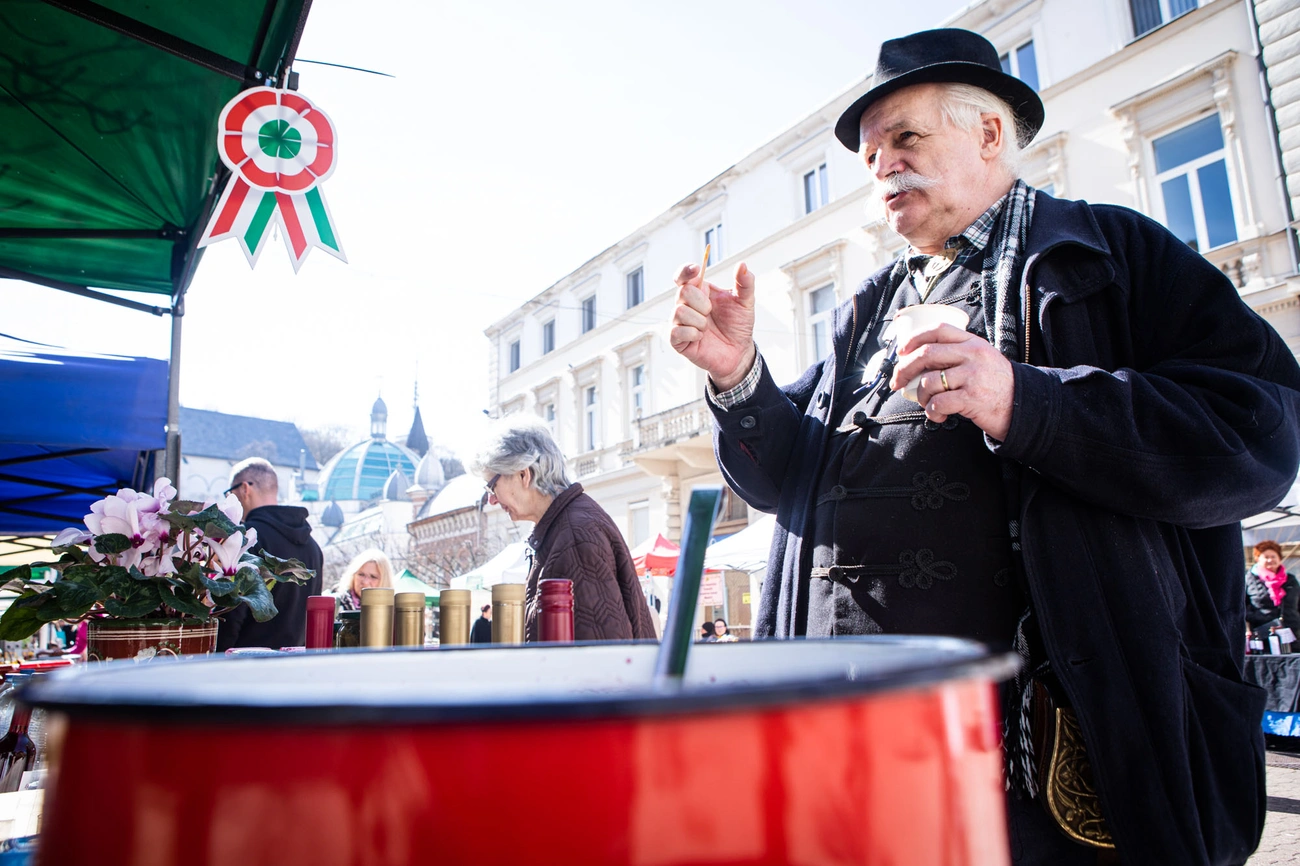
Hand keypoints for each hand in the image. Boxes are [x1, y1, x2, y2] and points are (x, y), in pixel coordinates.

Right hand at [669, 262, 756, 389]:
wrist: (739, 352)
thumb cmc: (738, 326)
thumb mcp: (745, 302)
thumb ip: (745, 283)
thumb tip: (742, 265)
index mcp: (700, 291)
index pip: (683, 276)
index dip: (685, 270)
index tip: (696, 269)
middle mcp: (686, 304)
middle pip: (683, 291)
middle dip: (702, 302)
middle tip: (711, 312)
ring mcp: (680, 322)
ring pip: (679, 311)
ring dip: (699, 321)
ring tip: (707, 327)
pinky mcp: (677, 340)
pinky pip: (677, 331)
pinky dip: (693, 334)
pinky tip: (701, 337)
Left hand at [889, 324, 1014, 440]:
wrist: (1025, 405)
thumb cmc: (997, 384)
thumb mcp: (983, 357)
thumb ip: (959, 353)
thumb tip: (921, 359)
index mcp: (972, 342)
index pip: (938, 330)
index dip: (914, 339)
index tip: (902, 351)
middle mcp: (972, 355)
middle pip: (926, 355)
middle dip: (904, 369)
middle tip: (897, 382)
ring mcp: (972, 376)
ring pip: (929, 381)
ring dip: (921, 396)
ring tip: (928, 403)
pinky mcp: (971, 398)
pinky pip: (938, 403)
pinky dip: (932, 412)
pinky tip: (938, 415)